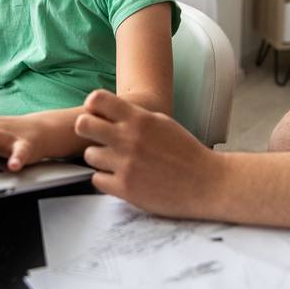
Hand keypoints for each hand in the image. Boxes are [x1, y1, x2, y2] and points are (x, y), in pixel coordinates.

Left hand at [74, 89, 223, 218]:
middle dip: (88, 130)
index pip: (97, 100)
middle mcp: (128, 139)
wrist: (207, 183)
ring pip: (89, 155)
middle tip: (99, 138)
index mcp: (140, 119)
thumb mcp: (162, 123)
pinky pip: (97, 179)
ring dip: (100, 158)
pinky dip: (106, 179)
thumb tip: (108, 112)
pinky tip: (122, 177)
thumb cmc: (186, 153)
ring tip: (118, 161)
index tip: (98, 114)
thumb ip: (135, 117)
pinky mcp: (124, 188)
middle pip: (82, 125)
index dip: (93, 106)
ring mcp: (125, 164)